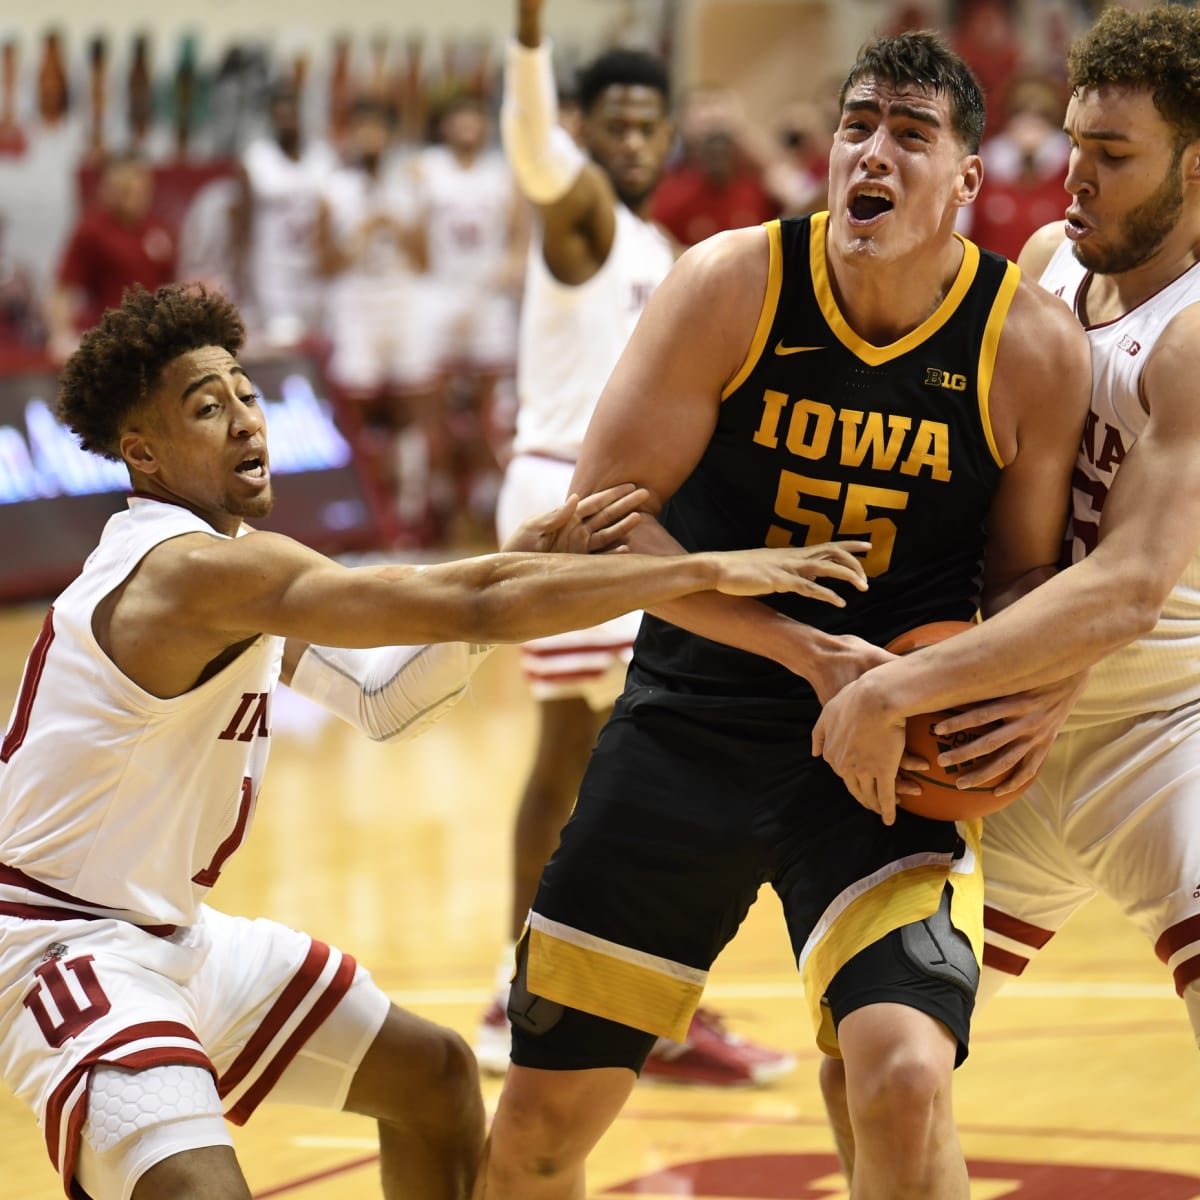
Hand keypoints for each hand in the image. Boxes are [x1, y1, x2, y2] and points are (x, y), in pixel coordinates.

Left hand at [501, 484, 648, 553]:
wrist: (512, 572)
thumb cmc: (518, 547)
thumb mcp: (532, 528)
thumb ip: (554, 516)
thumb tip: (574, 498)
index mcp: (566, 518)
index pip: (593, 503)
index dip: (611, 494)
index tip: (629, 485)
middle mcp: (577, 531)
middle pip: (606, 515)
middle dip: (625, 504)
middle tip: (645, 493)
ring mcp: (580, 547)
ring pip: (607, 534)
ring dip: (623, 526)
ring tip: (640, 517)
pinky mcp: (581, 564)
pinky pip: (601, 557)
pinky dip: (614, 553)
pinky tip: (626, 548)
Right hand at [707, 540, 869, 598]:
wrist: (718, 569)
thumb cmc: (739, 572)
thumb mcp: (768, 570)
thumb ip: (788, 574)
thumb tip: (802, 580)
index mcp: (791, 554)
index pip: (826, 545)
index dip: (849, 544)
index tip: (867, 545)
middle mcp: (793, 557)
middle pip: (833, 552)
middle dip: (854, 562)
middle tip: (867, 578)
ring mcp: (787, 568)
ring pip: (827, 567)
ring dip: (848, 575)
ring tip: (864, 588)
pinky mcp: (779, 581)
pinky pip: (809, 588)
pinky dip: (827, 594)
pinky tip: (839, 602)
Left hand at [811, 669, 925, 825]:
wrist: (875, 697)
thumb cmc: (853, 699)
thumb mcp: (828, 713)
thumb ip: (820, 733)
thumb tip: (814, 752)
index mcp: (831, 753)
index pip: (840, 771)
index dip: (852, 776)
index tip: (859, 779)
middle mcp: (844, 766)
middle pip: (854, 787)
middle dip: (862, 797)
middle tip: (869, 804)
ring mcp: (864, 770)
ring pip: (869, 794)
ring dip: (874, 805)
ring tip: (880, 811)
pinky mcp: (884, 771)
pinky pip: (885, 796)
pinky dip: (887, 810)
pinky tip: (890, 820)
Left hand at [929, 671, 1087, 796]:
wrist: (1072, 678)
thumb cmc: (1033, 674)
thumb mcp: (1013, 675)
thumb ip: (989, 682)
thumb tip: (956, 680)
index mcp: (1016, 701)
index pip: (982, 714)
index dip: (959, 722)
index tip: (938, 729)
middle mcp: (1027, 721)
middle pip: (990, 743)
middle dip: (964, 754)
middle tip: (941, 761)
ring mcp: (1037, 736)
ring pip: (1006, 761)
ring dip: (982, 774)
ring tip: (959, 783)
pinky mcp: (1045, 745)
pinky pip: (1028, 769)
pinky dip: (1013, 783)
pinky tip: (995, 792)